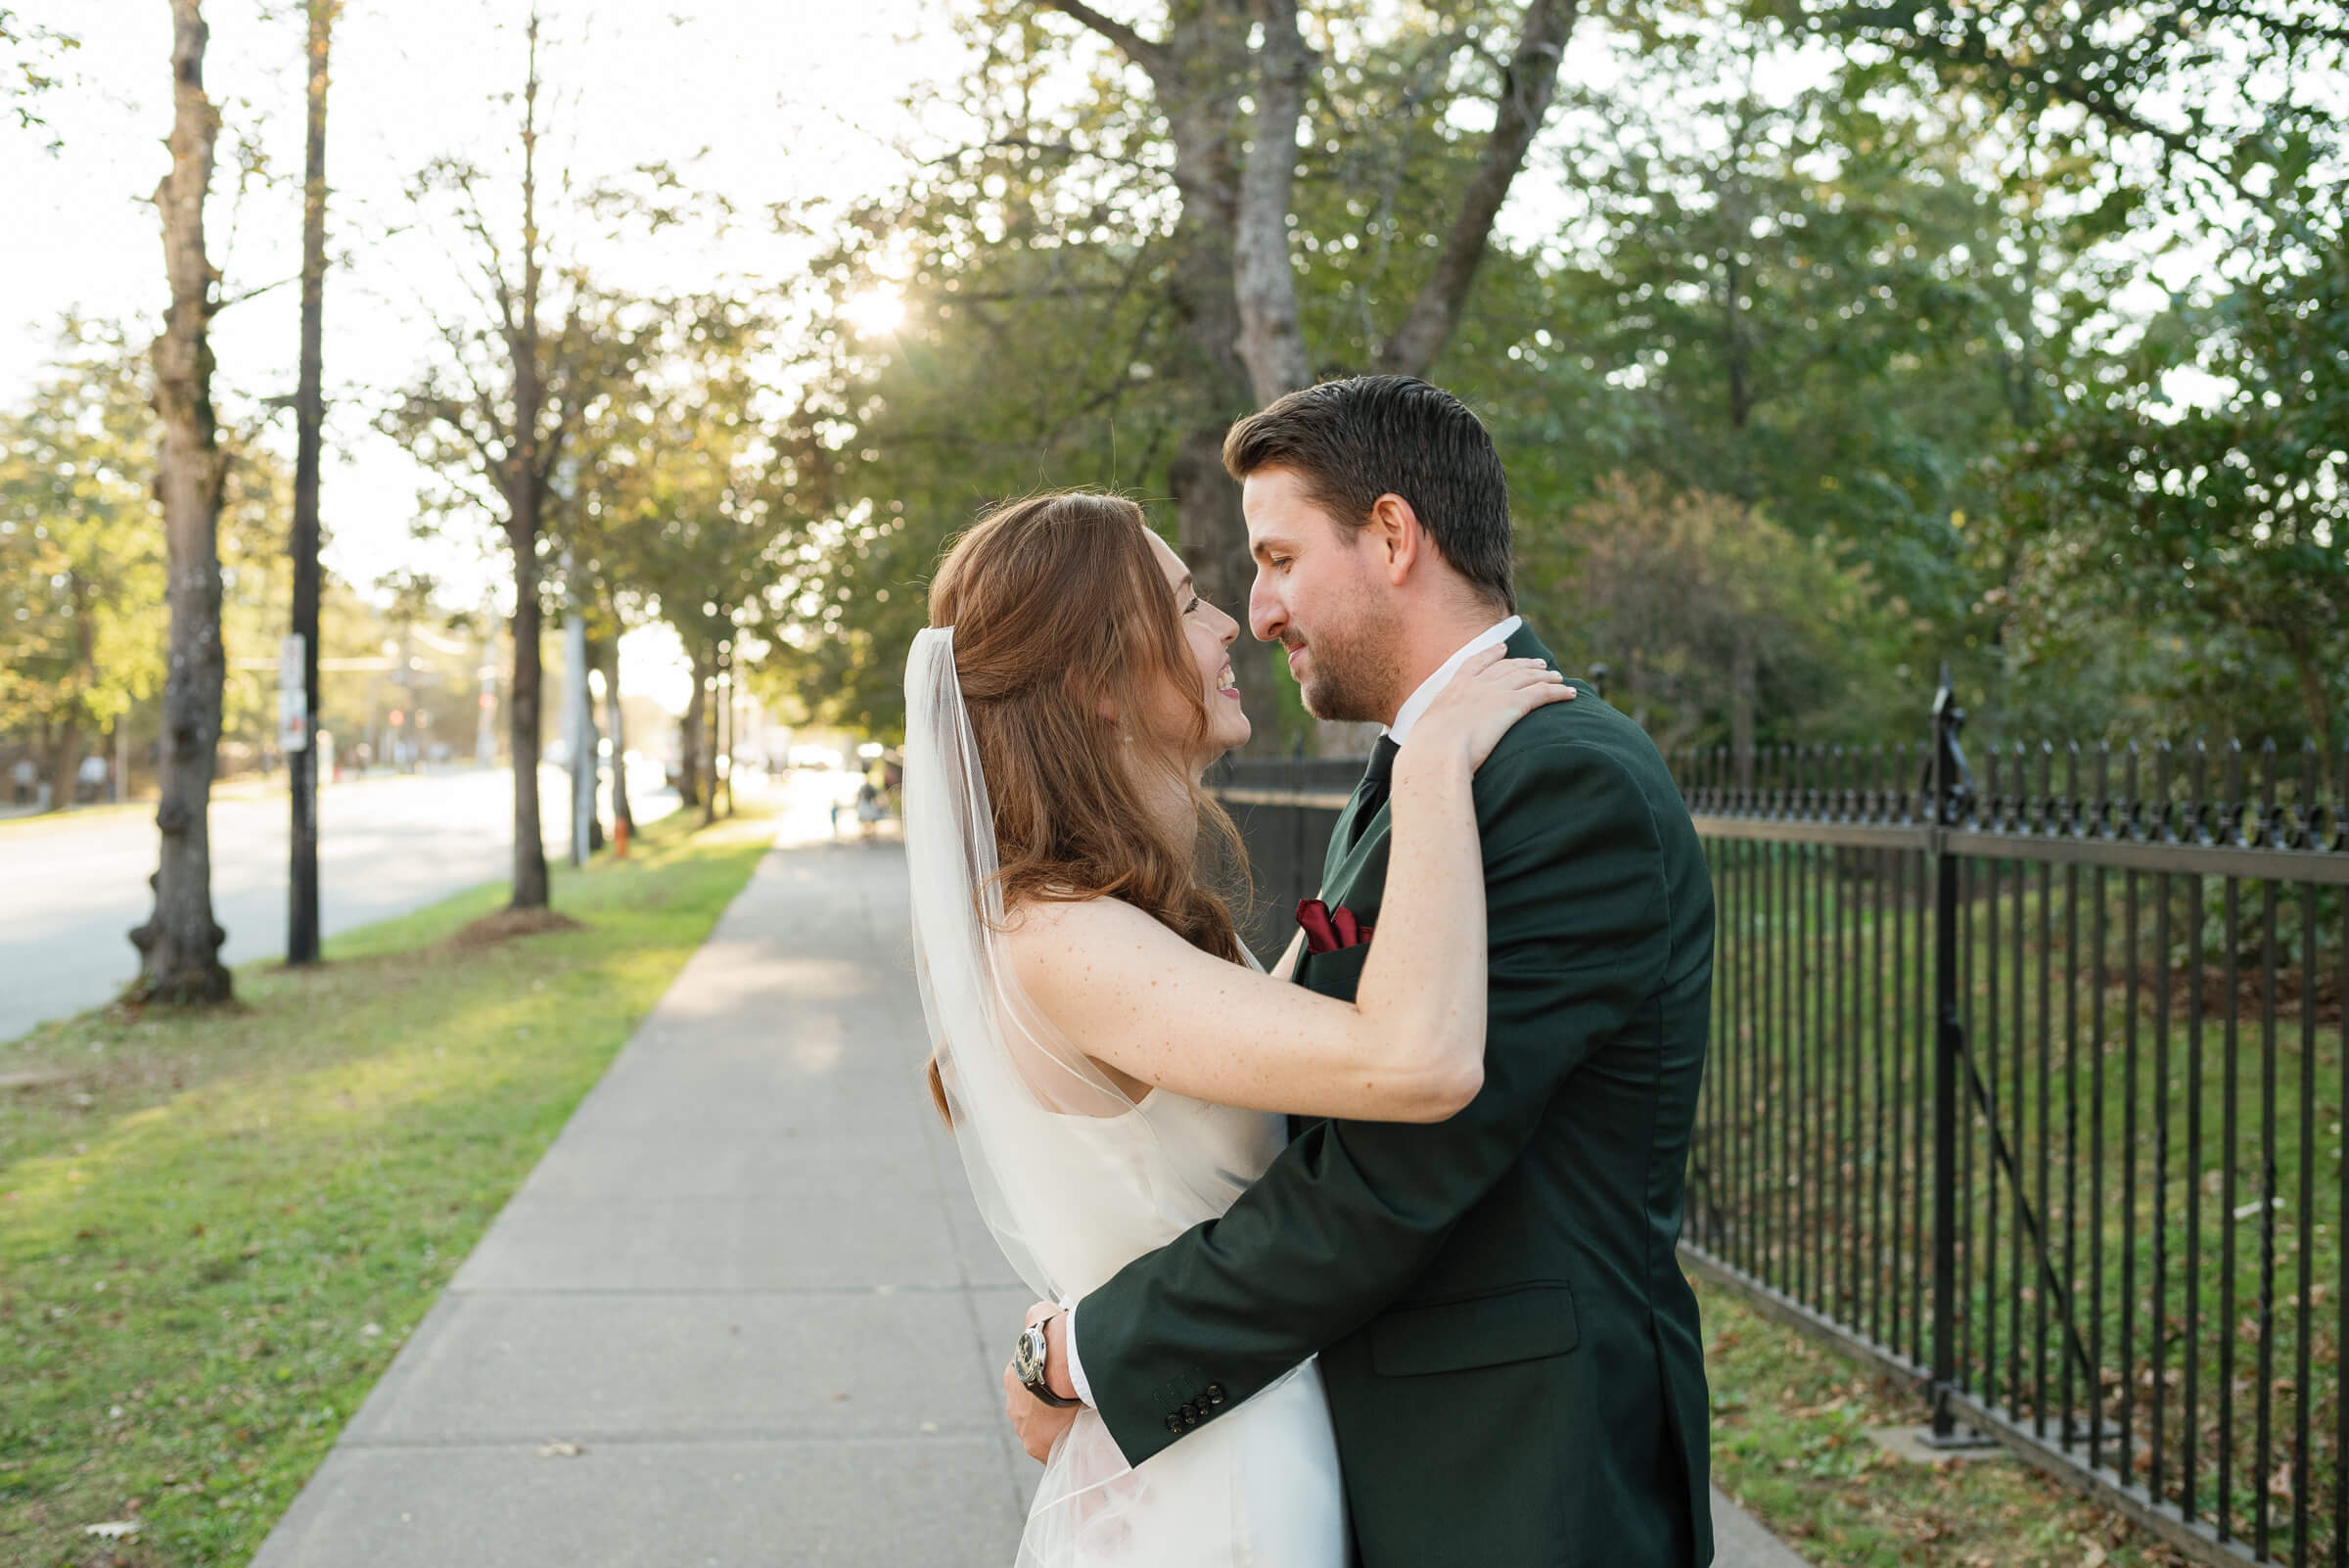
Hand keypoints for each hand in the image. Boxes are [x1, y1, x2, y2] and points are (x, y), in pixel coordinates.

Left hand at [1002, 1300, 1079, 1461]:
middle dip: (1049, 1409)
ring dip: (1056, 1428)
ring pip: (1041, 1432)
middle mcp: (1014, 1406)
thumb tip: (1040, 1309)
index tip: (1061, 1385)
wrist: (1062, 1365)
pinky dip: (1064, 1446)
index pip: (1029, 1385)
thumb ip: (1038, 1314)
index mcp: (1014, 1377)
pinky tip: (1079, 1441)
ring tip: (1079, 1422)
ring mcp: (1022, 1427)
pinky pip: (1051, 1450)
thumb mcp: (1041, 1316)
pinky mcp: (1036, 1445)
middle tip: (1072, 1404)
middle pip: (1033, 1411)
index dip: (1046, 1385)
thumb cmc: (1054, 1339)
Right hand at [1408, 648, 1573, 772]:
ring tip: (1558, 677)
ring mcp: (1495, 692)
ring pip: (1527, 677)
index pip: (1475, 663)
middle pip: (1507, 667)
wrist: (1436, 751)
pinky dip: (1558, 692)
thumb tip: (1429, 744)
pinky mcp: (1512, 705)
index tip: (1502, 648)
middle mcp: (1476, 684)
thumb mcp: (1427, 734)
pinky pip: (1542, 693)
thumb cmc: (1427, 751)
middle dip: (1525, 664)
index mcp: (1453, 688)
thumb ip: (1435, 731)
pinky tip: (1570, 694)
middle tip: (1539, 665)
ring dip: (1546, 676)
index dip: (1491, 654)